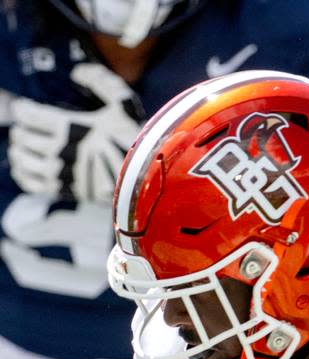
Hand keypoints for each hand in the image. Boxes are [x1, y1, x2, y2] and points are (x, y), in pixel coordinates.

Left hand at [9, 63, 141, 202]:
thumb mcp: (123, 103)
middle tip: (23, 126)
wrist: (146, 177)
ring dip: (18, 150)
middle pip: (23, 137)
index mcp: (70, 126)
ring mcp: (60, 172)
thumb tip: (76, 72)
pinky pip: (30, 183)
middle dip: (21, 129)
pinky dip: (22, 173)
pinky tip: (24, 167)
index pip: (30, 115)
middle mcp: (59, 150)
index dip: (22, 109)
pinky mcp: (65, 190)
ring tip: (21, 146)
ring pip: (22, 159)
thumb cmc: (135, 138)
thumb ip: (100, 81)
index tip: (23, 107)